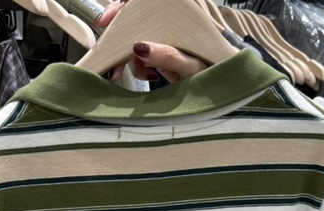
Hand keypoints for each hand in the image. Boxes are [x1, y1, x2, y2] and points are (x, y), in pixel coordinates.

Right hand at [94, 0, 208, 83]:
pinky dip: (138, 67)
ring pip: (133, 41)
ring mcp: (161, 38)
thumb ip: (168, 56)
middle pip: (133, 21)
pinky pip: (139, 56)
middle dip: (118, 40)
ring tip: (125, 75)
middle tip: (111, 62)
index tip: (106, 20)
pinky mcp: (159, 53)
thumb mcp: (190, 65)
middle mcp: (166, 24)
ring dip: (127, 59)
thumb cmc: (211, 73)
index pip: (143, 3)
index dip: (123, 7)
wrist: (216, 90)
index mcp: (175, 16)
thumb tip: (140, 46)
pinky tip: (149, 76)